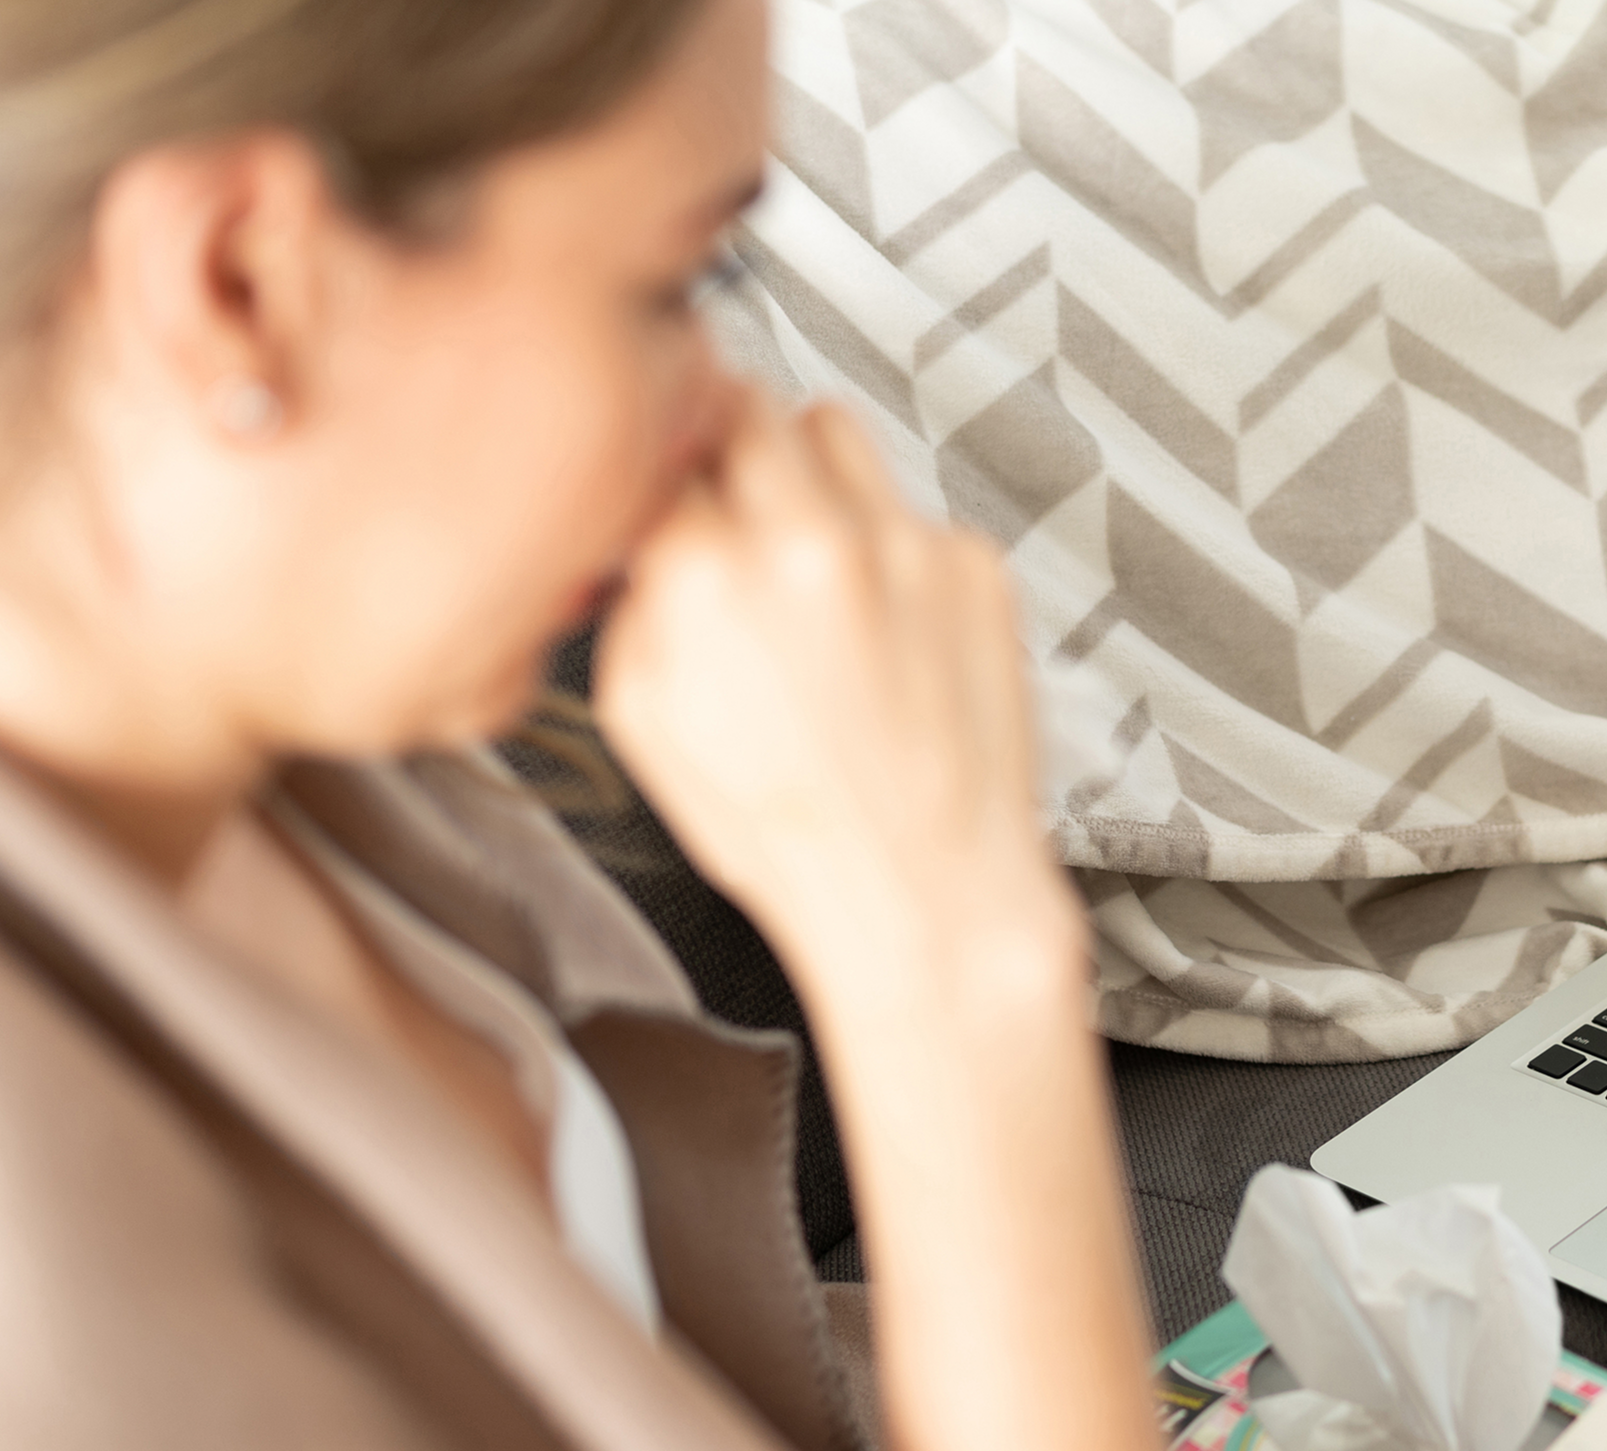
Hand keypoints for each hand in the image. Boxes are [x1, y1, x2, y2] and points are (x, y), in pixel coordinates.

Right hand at [593, 392, 1072, 983]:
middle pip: (744, 407)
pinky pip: (911, 508)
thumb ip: (633, 603)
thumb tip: (638, 536)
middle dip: (725, 446)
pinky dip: (889, 547)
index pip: (658, 452)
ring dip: (808, 470)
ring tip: (808, 554)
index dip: (656, 479)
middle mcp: (808, 539)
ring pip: (833, 429)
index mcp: (707, 575)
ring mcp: (902, 543)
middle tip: (729, 497)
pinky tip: (885, 627)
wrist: (928, 887)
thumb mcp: (647, 724)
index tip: (666, 497)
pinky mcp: (972, 563)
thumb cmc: (789, 832)